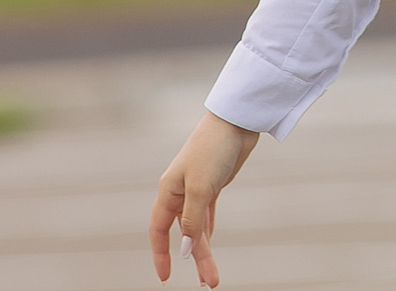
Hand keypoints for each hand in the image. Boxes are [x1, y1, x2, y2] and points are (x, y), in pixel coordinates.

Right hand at [150, 110, 260, 285]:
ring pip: (197, 226)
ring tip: (211, 274)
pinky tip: (207, 241)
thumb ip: (193, 219)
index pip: (159, 231)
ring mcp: (197, 188)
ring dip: (204, 249)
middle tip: (208, 283)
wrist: (236, 121)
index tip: (166, 277)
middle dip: (195, 259)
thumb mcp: (201, 187)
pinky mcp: (214, 183)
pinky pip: (206, 213)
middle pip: (184, 234)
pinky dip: (207, 229)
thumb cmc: (214, 149)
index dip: (161, 255)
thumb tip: (186, 249)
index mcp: (168, 192)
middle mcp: (179, 192)